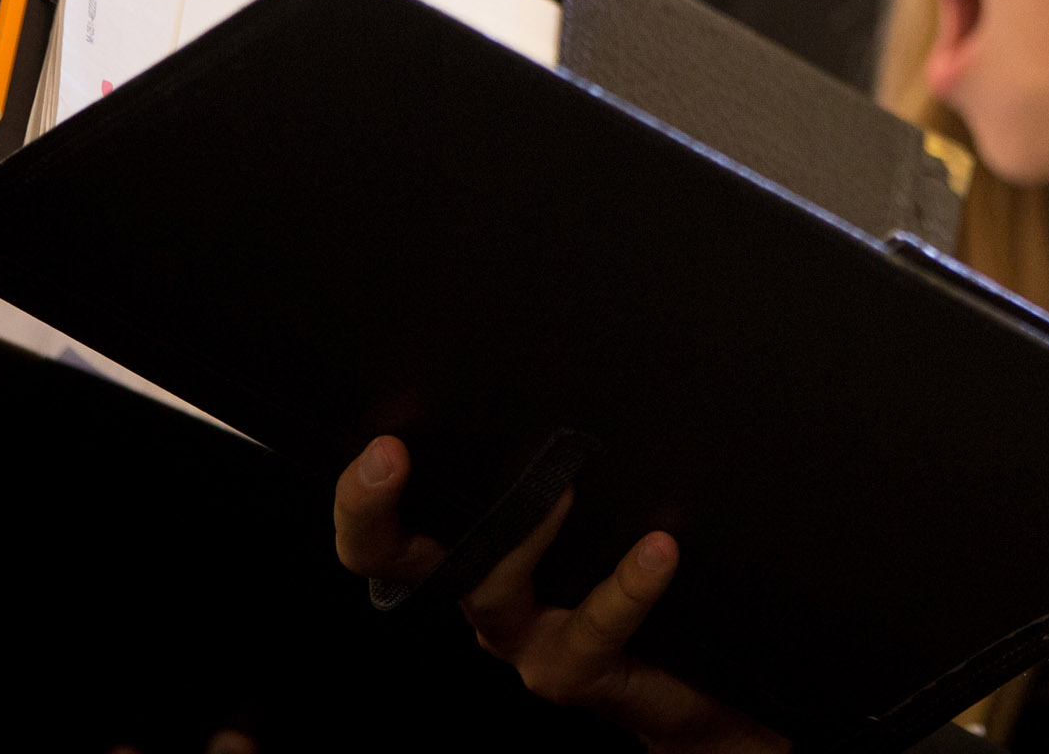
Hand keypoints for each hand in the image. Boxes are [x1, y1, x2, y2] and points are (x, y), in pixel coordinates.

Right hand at [336, 437, 786, 753]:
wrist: (684, 679)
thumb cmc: (639, 576)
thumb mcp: (600, 512)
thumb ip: (570, 462)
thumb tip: (575, 369)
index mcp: (474, 549)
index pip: (391, 522)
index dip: (364, 492)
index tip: (378, 440)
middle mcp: (483, 593)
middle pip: (400, 560)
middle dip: (375, 513)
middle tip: (388, 455)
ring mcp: (522, 637)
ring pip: (489, 591)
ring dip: (518, 535)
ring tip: (561, 489)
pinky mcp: (573, 669)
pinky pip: (590, 629)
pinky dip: (624, 587)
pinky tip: (658, 550)